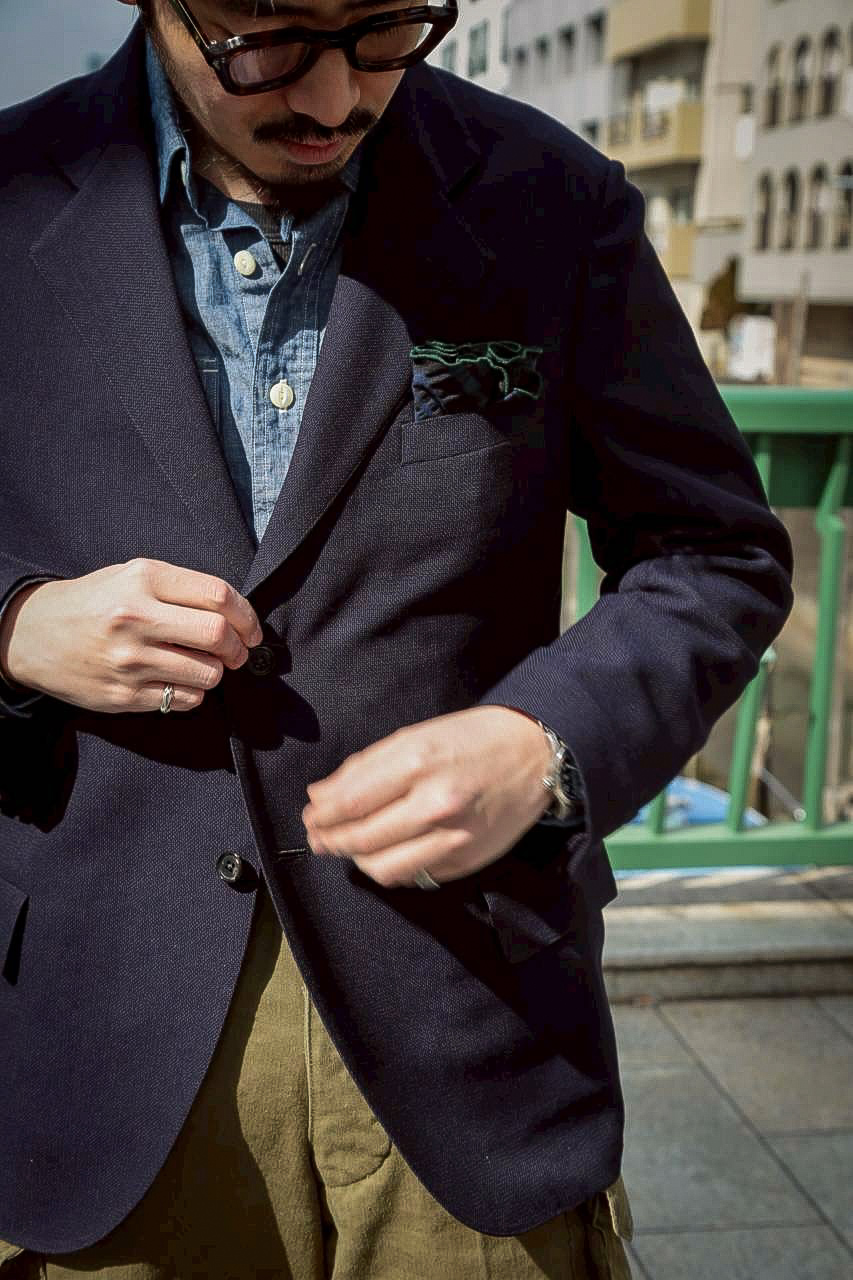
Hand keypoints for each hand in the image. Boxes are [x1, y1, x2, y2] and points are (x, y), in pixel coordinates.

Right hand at [0, 558, 262, 713]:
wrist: (34, 634)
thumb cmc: (95, 602)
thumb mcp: (133, 576)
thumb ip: (182, 589)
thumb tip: (237, 614)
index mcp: (144, 580)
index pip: (218, 596)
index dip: (247, 615)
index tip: (251, 629)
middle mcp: (136, 617)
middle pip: (219, 636)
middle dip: (240, 648)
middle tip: (239, 652)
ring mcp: (129, 660)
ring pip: (208, 673)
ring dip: (217, 672)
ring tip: (204, 664)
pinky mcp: (124, 694)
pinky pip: (185, 699)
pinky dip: (194, 692)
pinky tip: (180, 680)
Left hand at [302, 707, 552, 887]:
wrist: (535, 755)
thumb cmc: (473, 738)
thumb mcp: (417, 736)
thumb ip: (366, 767)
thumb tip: (320, 796)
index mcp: (418, 762)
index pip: (351, 802)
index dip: (322, 815)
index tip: (310, 816)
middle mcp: (435, 803)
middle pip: (362, 839)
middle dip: (331, 840)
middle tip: (318, 837)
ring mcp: (453, 837)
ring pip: (384, 868)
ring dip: (356, 861)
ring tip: (346, 849)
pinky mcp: (465, 860)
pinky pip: (414, 874)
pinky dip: (392, 867)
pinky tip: (384, 853)